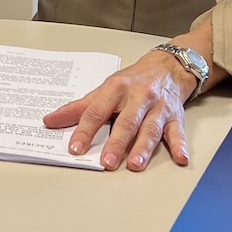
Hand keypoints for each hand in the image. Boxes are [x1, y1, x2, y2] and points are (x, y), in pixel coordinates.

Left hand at [42, 50, 198, 171]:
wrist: (167, 67)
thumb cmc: (133, 80)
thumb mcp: (105, 89)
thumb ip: (79, 108)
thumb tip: (50, 121)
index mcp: (116, 88)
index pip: (97, 111)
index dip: (85, 130)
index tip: (76, 148)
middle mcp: (138, 96)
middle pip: (126, 121)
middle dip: (116, 142)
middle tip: (106, 162)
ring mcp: (158, 107)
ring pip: (151, 128)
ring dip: (143, 147)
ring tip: (135, 164)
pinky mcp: (175, 116)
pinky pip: (177, 132)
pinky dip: (180, 145)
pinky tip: (180, 158)